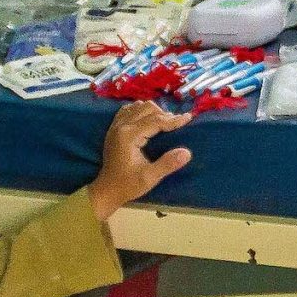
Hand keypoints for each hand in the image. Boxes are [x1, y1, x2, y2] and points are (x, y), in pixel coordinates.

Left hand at [89, 101, 192, 220]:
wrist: (107, 189)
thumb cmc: (128, 185)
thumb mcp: (149, 178)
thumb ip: (167, 164)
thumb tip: (187, 152)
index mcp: (129, 136)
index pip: (156, 120)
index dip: (174, 119)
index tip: (189, 118)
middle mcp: (121, 126)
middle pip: (147, 109)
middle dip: (165, 114)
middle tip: (178, 123)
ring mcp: (115, 125)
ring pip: (138, 107)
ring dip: (154, 111)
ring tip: (165, 122)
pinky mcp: (114, 128)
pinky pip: (129, 110)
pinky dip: (141, 111)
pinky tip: (148, 119)